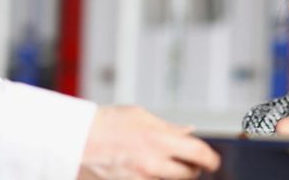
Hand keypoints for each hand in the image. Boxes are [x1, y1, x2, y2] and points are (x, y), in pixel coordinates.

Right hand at [78, 106, 220, 179]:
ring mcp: (141, 179)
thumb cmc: (105, 123)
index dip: (211, 159)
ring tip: (159, 162)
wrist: (75, 139)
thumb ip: (167, 127)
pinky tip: (145, 169)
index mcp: (159, 139)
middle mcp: (153, 163)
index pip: (199, 154)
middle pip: (189, 174)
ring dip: (171, 175)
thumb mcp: (140, 116)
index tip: (213, 161)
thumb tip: (189, 132)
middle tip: (187, 162)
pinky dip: (153, 178)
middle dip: (191, 168)